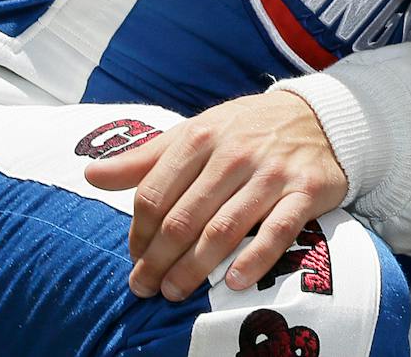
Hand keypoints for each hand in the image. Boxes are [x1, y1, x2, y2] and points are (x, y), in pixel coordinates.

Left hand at [82, 90, 347, 302]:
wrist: (319, 117)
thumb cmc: (245, 130)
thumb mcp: (194, 132)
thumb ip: (144, 158)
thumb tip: (91, 175)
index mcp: (200, 137)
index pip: (155, 193)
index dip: (138, 232)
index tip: (135, 256)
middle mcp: (234, 154)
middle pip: (183, 217)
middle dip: (158, 260)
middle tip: (144, 288)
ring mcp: (271, 173)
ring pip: (224, 229)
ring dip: (194, 268)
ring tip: (174, 293)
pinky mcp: (306, 191)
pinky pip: (278, 231)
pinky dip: (255, 259)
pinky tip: (234, 282)